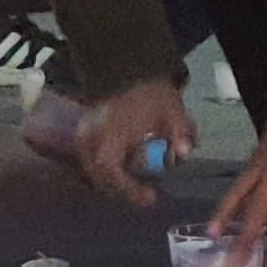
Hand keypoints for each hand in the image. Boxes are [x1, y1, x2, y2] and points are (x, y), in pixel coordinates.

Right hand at [79, 78, 194, 206]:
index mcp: (111, 132)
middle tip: (145, 194)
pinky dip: (107, 169)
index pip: (110, 169)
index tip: (151, 197)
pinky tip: (126, 169)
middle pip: (99, 176)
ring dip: (113, 180)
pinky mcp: (83, 131)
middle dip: (122, 189)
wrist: (130, 68)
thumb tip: (183, 153)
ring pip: (93, 169)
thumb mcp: (173, 112)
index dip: (128, 189)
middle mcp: (91, 136)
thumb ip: (179, 134)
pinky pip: (91, 159)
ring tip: (137, 183)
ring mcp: (84, 133)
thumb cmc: (151, 92)